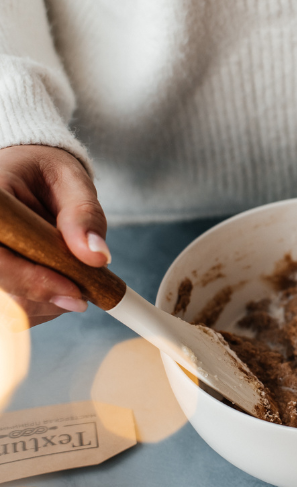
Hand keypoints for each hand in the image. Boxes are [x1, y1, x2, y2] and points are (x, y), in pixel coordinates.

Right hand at [0, 145, 109, 326]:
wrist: (31, 177)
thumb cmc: (48, 174)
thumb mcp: (72, 182)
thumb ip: (84, 215)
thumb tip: (97, 255)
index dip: (30, 280)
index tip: (74, 293)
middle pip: (4, 290)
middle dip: (48, 296)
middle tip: (85, 290)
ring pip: (10, 307)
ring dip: (50, 303)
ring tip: (73, 276)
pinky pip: (14, 312)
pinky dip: (44, 305)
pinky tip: (59, 284)